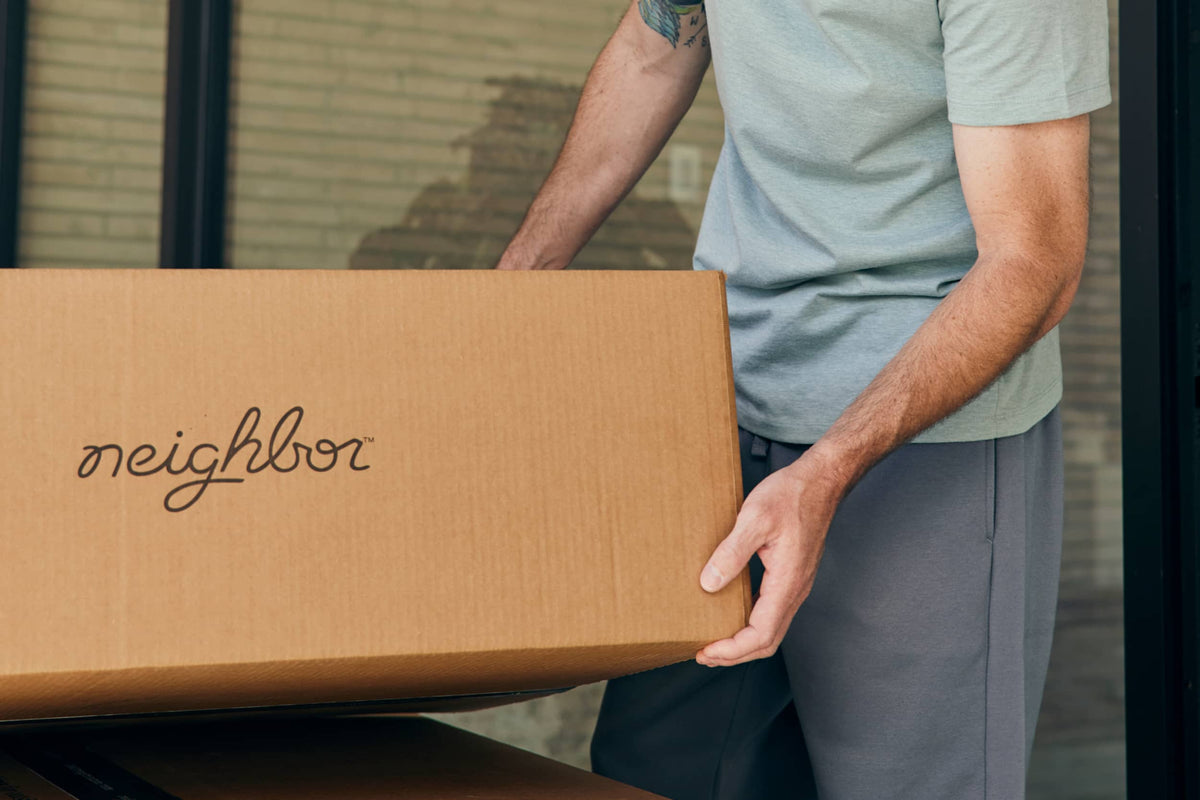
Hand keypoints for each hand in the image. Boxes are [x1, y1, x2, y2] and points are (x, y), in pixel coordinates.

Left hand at [696, 448, 844, 666]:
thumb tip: (709, 584)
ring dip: (742, 641)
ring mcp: (795, 585)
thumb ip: (731, 553)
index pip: (761, 635)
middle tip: (703, 654)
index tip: (705, 651)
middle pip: (767, 641)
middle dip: (734, 654)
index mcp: (787, 583)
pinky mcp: (791, 576)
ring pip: (771, 629)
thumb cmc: (792, 495)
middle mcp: (794, 590)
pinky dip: (749, 623)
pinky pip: (771, 611)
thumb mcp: (755, 519)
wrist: (820, 481)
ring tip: (714, 640)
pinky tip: (731, 614)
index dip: (732, 650)